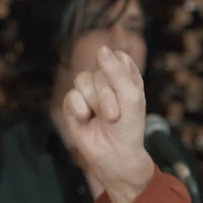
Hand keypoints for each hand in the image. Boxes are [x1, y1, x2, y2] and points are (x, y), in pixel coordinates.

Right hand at [62, 46, 154, 202]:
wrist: (115, 155)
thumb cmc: (129, 127)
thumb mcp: (131, 98)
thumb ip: (117, 72)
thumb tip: (102, 48)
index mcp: (126, 76)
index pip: (118, 58)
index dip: (120, 74)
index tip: (127, 93)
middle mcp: (106, 81)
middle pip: (98, 72)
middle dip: (107, 96)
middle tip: (115, 115)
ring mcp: (88, 92)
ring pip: (83, 81)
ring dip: (95, 103)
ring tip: (104, 118)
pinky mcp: (73, 104)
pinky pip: (71, 96)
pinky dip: (80, 110)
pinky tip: (87, 120)